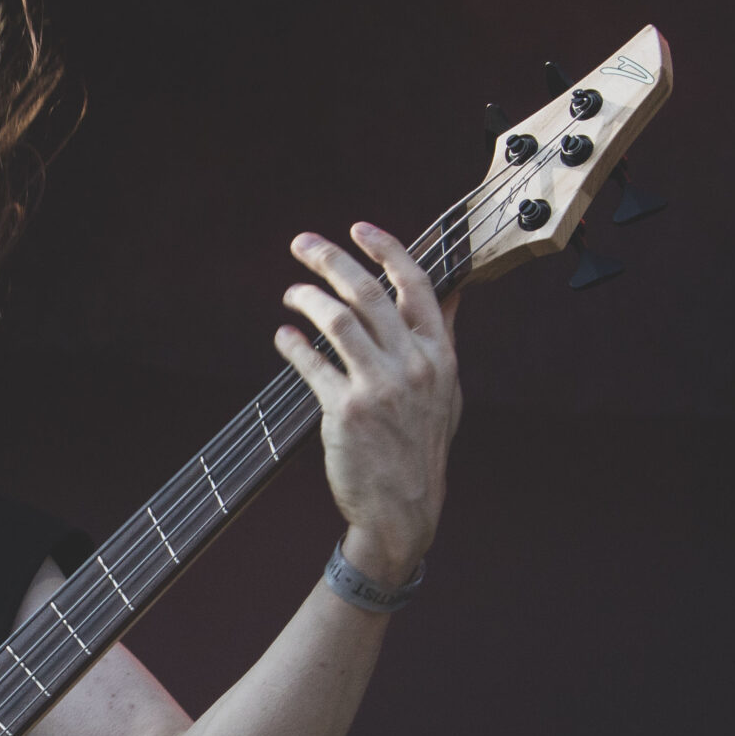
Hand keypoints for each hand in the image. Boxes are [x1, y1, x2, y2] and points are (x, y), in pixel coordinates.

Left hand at [274, 221, 461, 585]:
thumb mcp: (448, 390)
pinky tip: (283, 335)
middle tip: (303, 243)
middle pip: (368, 293)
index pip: (415, 284)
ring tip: (291, 293)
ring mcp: (379, 388)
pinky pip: (311, 364)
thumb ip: (444, 338)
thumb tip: (451, 291)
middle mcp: (412, 365)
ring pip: (337, 322)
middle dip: (330, 260)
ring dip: (307, 298)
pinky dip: (292, 344)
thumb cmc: (421, 445)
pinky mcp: (345, 411)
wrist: (404, 506)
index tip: (358, 228)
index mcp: (439, 354)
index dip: (385, 249)